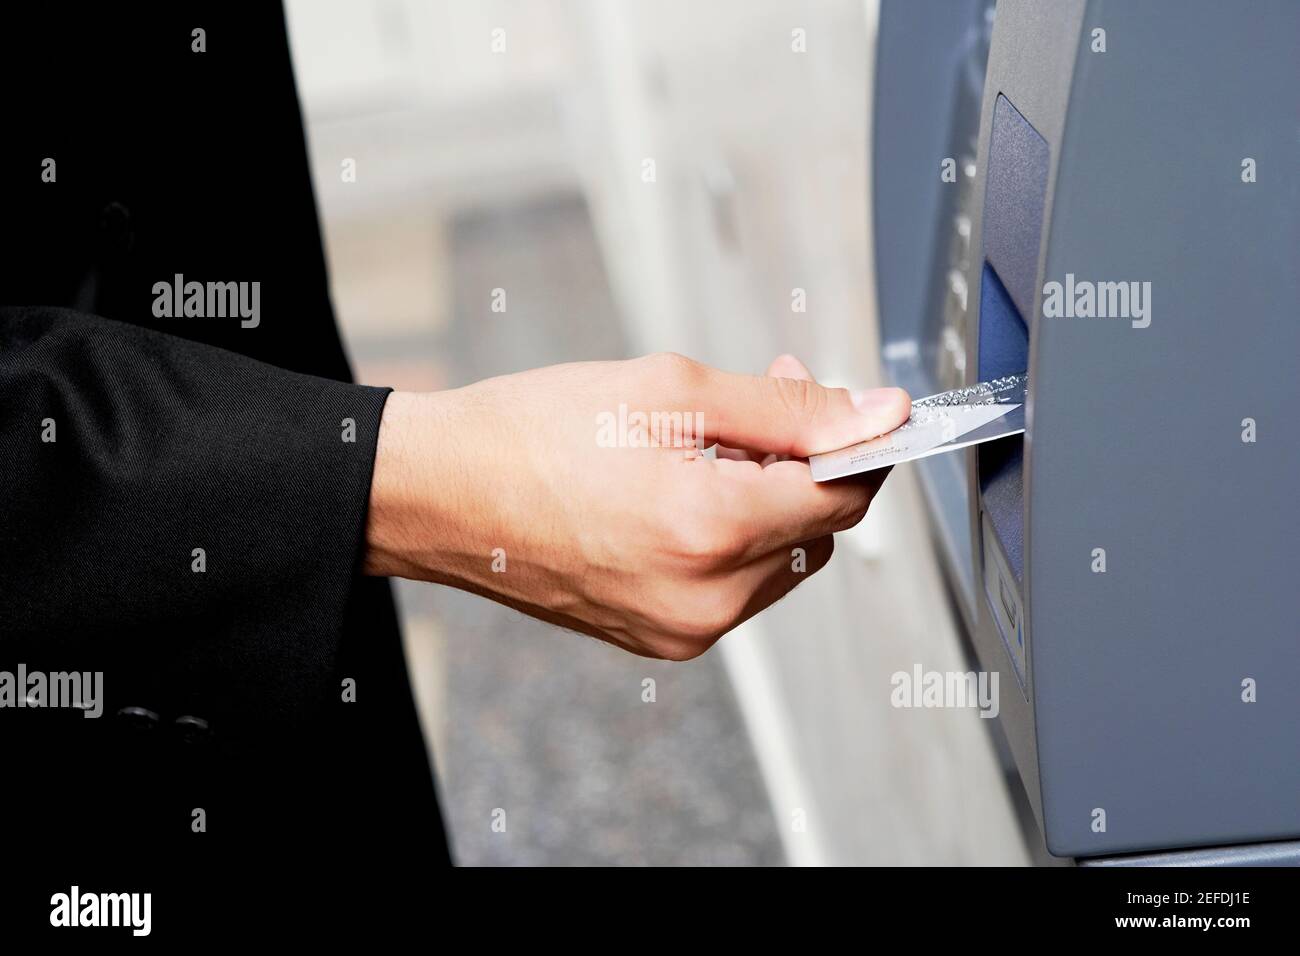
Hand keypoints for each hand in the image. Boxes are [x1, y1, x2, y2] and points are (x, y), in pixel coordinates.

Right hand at [363, 353, 908, 659]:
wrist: (443, 494)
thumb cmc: (534, 433)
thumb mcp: (670, 389)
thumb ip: (787, 408)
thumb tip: (877, 415)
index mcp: (711, 531)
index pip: (843, 493)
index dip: (857, 440)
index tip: (853, 403)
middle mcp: (705, 600)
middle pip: (818, 531)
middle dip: (806, 463)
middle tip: (761, 401)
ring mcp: (681, 630)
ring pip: (780, 560)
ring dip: (767, 500)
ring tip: (708, 446)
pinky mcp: (659, 639)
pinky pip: (733, 587)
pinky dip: (730, 536)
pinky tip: (684, 491)